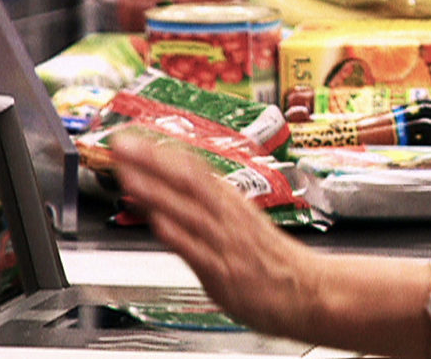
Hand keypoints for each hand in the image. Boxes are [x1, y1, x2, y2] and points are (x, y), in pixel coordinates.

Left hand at [110, 131, 319, 337]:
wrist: (311, 291)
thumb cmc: (274, 263)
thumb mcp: (239, 227)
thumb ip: (202, 215)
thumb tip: (162, 206)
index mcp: (230, 203)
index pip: (190, 168)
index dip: (158, 152)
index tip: (130, 138)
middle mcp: (226, 216)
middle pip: (186, 179)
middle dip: (150, 160)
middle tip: (119, 142)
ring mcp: (225, 242)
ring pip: (188, 209)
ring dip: (155, 189)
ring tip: (126, 173)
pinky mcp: (225, 271)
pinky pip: (199, 249)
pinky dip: (178, 233)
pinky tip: (157, 221)